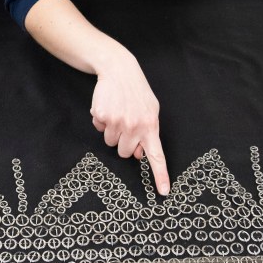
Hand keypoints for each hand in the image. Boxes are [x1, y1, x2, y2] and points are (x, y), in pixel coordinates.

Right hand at [90, 62, 170, 194]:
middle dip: (124, 142)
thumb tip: (141, 155)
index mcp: (151, 126)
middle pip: (125, 152)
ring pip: (110, 142)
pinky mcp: (102, 116)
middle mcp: (135, 126)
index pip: (157, 156)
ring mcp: (117, 122)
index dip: (160, 175)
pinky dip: (101, 120)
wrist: (120, 70)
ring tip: (117, 112)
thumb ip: (148, 133)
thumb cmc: (137, 92)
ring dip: (112, 131)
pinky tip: (107, 107)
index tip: (163, 192)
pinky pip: (99, 128)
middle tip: (125, 124)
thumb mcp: (150, 111)